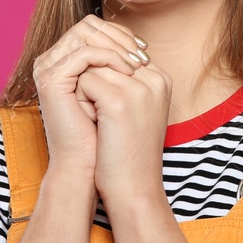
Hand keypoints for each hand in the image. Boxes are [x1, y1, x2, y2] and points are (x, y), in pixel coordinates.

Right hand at [32, 14, 149, 180]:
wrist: (87, 165)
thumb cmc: (103, 133)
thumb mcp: (116, 93)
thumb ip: (118, 66)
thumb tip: (141, 43)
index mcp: (64, 62)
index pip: (92, 28)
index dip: (120, 34)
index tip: (144, 50)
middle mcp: (51, 61)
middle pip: (88, 25)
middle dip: (119, 36)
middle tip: (141, 54)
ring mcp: (48, 68)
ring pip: (85, 33)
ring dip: (116, 45)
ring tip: (136, 64)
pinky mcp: (51, 79)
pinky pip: (84, 53)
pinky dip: (109, 57)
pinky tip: (127, 72)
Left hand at [75, 58, 172, 211]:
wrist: (134, 188)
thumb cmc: (129, 151)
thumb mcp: (136, 109)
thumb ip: (126, 80)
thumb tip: (98, 54)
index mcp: (161, 78)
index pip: (119, 53)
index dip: (104, 78)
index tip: (109, 109)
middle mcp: (154, 79)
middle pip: (105, 57)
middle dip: (94, 82)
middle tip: (102, 116)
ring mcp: (138, 89)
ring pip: (92, 67)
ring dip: (85, 91)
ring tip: (99, 120)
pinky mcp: (119, 101)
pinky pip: (84, 82)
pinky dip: (81, 101)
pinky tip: (94, 123)